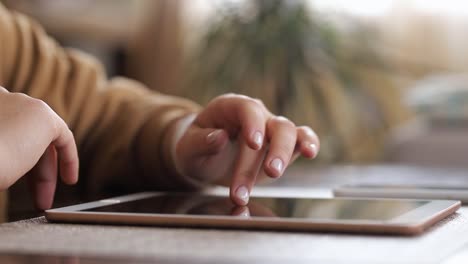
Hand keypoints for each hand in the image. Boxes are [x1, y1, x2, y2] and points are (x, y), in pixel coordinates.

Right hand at [0, 87, 78, 209]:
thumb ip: (0, 151)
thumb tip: (8, 166)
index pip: (3, 127)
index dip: (11, 151)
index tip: (12, 171)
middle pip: (22, 136)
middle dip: (29, 170)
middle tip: (33, 198)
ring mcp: (21, 104)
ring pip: (40, 140)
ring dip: (43, 172)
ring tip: (43, 201)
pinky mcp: (42, 116)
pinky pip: (62, 137)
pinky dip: (68, 158)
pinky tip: (68, 179)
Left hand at [174, 94, 318, 205]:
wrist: (204, 159)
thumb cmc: (194, 149)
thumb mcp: (187, 147)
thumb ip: (200, 142)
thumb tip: (219, 138)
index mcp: (230, 107)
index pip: (247, 108)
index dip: (253, 123)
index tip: (253, 143)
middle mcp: (254, 115)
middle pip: (274, 125)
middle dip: (274, 149)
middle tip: (271, 173)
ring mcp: (270, 129)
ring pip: (290, 133)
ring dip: (285, 156)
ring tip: (277, 173)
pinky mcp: (281, 146)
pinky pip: (301, 139)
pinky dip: (309, 144)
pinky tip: (311, 153)